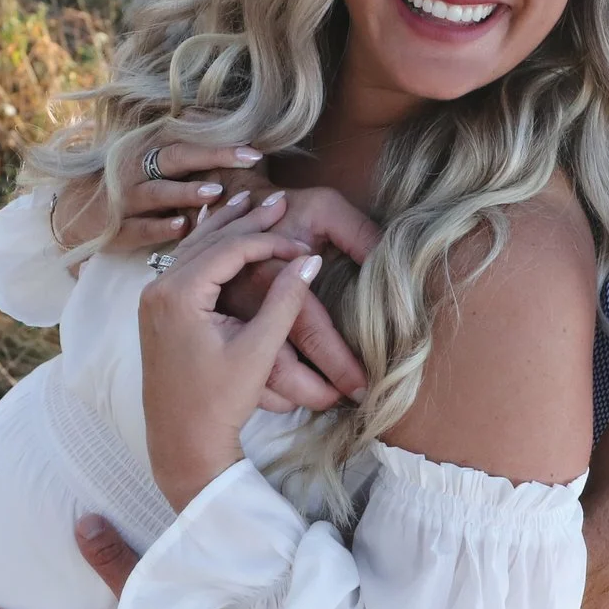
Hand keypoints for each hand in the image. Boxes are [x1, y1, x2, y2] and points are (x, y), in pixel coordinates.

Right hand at [51, 142, 265, 251]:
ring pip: (158, 193)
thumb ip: (183, 143)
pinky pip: (139, 228)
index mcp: (148, 148)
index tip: (256, 143)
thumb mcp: (150, 157)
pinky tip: (183, 227)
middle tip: (251, 158)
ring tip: (215, 192)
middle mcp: (136, 169)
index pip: (188, 136)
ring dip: (186, 192)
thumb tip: (224, 121)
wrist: (74, 215)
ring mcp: (124, 200)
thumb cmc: (128, 183)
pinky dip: (160, 228)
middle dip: (215, 155)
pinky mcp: (115, 230)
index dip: (221, 138)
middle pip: (177, 157)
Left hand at [138, 191, 326, 507]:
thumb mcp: (257, 350)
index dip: (269, 241)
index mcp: (178, 295)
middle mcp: (157, 289)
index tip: (303, 244)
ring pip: (194, 249)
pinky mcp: (156, 312)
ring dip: (225, 227)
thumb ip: (283, 301)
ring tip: (252, 200)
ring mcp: (152, 300)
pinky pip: (184, 266)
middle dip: (247, 221)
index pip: (230, 250)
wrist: (181, 443)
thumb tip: (309, 259)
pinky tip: (217, 228)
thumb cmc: (219, 402)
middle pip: (209, 241)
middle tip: (281, 200)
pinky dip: (207, 247)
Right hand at [231, 184, 376, 411]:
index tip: (363, 387)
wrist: (238, 208)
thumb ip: (359, 234)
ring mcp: (225, 321)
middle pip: (278, 368)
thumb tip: (392, 268)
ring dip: (290, 397)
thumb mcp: (325, 208)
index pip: (310, 331)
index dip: (339, 364)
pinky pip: (237, 373)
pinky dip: (266, 392)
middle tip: (344, 400)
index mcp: (270, 277)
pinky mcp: (216, 330)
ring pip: (254, 377)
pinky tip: (290, 394)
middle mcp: (243, 305)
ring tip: (322, 399)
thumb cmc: (289, 209)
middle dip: (314, 393)